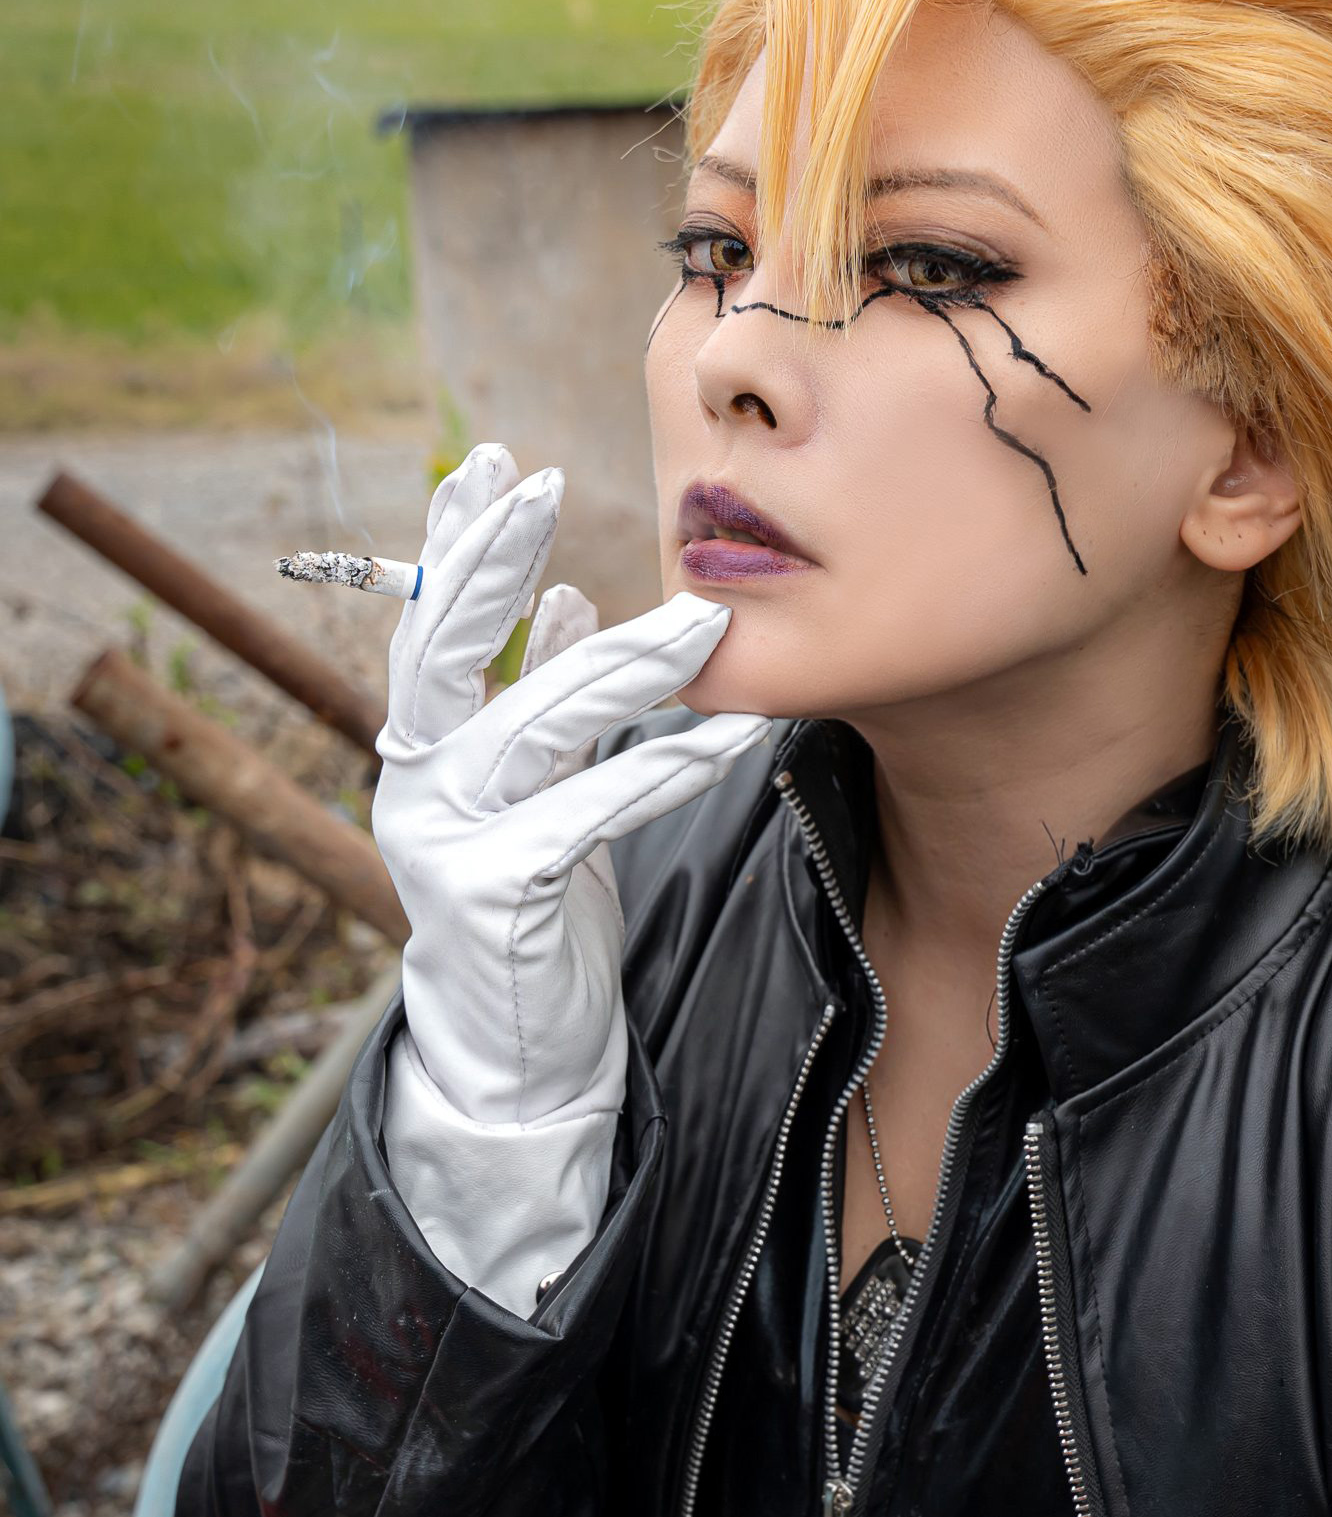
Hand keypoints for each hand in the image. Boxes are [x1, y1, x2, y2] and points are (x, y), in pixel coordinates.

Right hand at [372, 443, 767, 1135]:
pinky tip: (731, 735)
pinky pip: (595, 810)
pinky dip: (669, 766)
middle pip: (443, 651)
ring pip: (537, 725)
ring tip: (701, 619)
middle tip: (543, 481)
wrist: (516, 1052)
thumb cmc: (533, 913)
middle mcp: (415, 784)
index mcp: (417, 749)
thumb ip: (541, 702)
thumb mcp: (536, 792)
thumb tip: (565, 599)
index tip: (491, 464)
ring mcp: (447, 839)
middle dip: (492, 559)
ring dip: (626, 664)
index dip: (455, 544)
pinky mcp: (501, 893)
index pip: (426, 625)